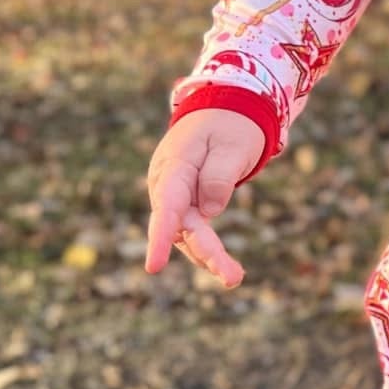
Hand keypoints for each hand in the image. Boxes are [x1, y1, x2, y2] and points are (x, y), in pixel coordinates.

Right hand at [144, 110, 266, 287]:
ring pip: (187, 234)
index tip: (154, 267)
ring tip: (235, 277)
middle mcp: (167, 184)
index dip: (160, 237)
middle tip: (232, 276)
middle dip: (205, 252)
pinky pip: (194, 231)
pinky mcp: (186, 205)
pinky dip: (209, 250)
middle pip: (181, 225)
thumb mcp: (232, 144)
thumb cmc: (229, 126)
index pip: (167, 204)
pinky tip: (228, 270)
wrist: (223, 111)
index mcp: (174, 165)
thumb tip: (210, 211)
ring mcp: (174, 197)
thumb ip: (219, 176)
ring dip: (209, 257)